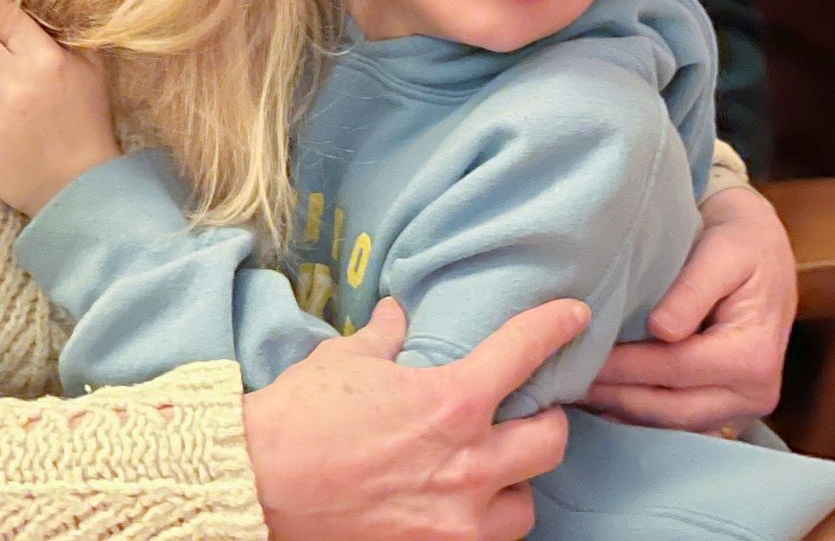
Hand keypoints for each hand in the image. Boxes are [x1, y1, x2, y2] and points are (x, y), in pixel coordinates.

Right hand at [244, 296, 588, 540]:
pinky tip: (460, 505)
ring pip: (526, 504)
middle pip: (551, 440)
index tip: (575, 317)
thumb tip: (398, 315)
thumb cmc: (299, 417)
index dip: (557, 326)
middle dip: (545, 419)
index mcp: (452, 402)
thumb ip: (385, 337)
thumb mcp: (344, 358)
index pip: (526, 351)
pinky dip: (480, 522)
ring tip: (494, 469)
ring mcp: (458, 520)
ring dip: (515, 483)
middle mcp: (470, 463)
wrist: (258, 485)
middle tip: (527, 409)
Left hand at [580, 185, 796, 432]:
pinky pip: (678, 421)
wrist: (762, 248)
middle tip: (562, 384)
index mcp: (754, 356)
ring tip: (573, 394)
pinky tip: (602, 399)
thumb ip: (692, 290)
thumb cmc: (740, 243)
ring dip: (622, 412)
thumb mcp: (722, 252)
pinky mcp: (727, 409)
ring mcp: (742, 408)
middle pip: (671, 408)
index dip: (623, 366)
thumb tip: (662, 330)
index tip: (577, 356)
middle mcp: (754, 393)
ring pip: (671, 424)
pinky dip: (639, 414)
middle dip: (614, 397)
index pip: (674, 368)